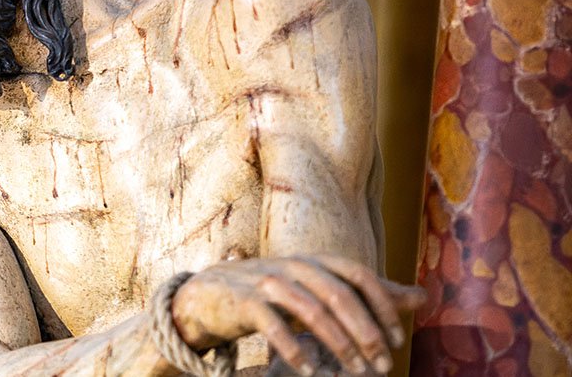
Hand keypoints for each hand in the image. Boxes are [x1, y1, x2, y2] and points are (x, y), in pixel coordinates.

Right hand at [169, 255, 424, 375]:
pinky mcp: (241, 300)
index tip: (396, 339)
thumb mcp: (318, 289)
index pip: (357, 275)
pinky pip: (272, 322)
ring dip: (336, 342)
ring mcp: (265, 280)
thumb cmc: (269, 295)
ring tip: (352, 372)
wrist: (204, 295)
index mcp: (313, 260)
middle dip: (364, 331)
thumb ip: (367, 294)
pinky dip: (293, 347)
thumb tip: (423, 297)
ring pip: (310, 308)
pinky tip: (309, 370)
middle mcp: (292, 265)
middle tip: (381, 364)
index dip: (381, 304)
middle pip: (337, 293)